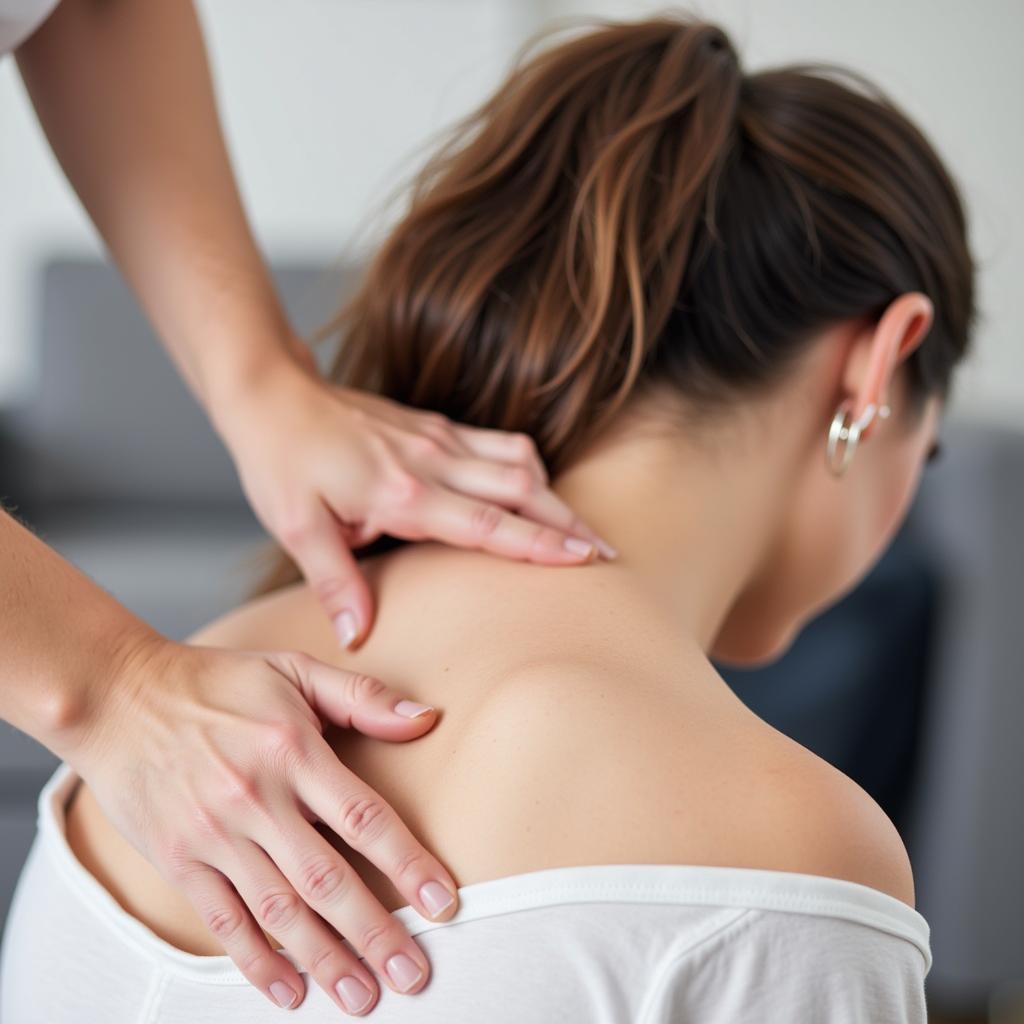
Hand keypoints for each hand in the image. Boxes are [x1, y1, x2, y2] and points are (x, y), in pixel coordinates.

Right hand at [61, 630, 457, 1014]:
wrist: (118, 697)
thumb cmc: (217, 681)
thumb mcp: (294, 668)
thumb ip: (363, 696)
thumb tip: (427, 717)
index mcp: (293, 751)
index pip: (364, 819)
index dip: (408, 865)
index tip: (443, 903)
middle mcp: (256, 799)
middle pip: (327, 881)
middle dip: (375, 934)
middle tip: (413, 976)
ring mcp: (214, 835)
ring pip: (279, 913)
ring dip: (325, 961)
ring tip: (363, 999)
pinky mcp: (179, 860)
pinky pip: (223, 922)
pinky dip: (257, 962)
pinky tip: (289, 992)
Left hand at [216, 354, 615, 647]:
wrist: (273, 394)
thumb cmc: (281, 461)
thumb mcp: (297, 527)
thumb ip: (335, 583)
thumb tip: (359, 637)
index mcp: (402, 493)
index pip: (489, 523)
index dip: (541, 543)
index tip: (586, 558)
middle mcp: (432, 461)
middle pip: (522, 489)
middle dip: (569, 522)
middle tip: (608, 553)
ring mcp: (438, 437)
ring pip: (519, 460)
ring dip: (555, 495)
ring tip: (583, 529)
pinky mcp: (435, 425)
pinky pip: (497, 443)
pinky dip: (527, 468)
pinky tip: (534, 489)